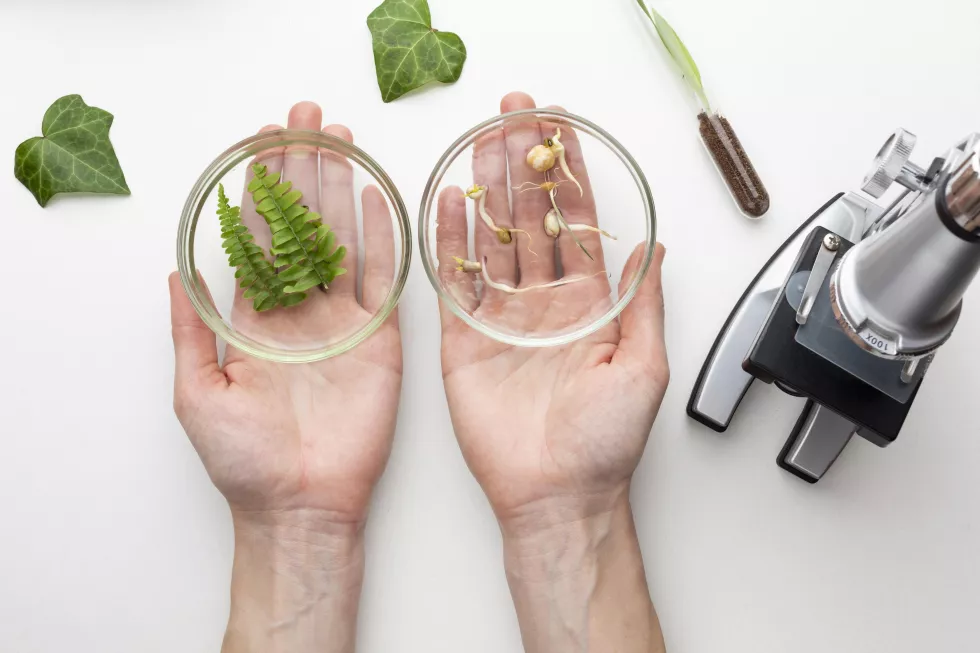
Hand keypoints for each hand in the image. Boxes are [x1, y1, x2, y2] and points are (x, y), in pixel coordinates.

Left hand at [169, 101, 400, 652]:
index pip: (259, 241)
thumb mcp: (196, 392)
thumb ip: (190, 331)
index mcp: (255, 321)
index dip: (260, 191)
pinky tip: (376, 199)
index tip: (261, 143)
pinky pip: (382, 282)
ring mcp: (343, 324)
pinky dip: (382, 240)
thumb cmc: (242, 461)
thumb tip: (172, 272)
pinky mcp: (380, 341)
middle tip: (308, 119)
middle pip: (304, 227)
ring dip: (343, 189)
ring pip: (344, 242)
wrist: (299, 506)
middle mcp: (300, 313)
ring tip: (342, 140)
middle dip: (304, 171)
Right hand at [437, 92, 667, 652]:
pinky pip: (456, 283)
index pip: (578, 224)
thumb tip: (656, 246)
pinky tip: (447, 203)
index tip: (560, 130)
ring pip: (493, 240)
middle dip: (522, 166)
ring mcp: (502, 319)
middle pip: (531, 220)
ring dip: (487, 190)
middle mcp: (544, 304)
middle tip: (511, 115)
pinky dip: (449, 242)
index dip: (569, 176)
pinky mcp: (465, 341)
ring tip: (480, 141)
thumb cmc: (606, 443)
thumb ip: (643, 303)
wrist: (558, 496)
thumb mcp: (645, 366)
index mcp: (589, 305)